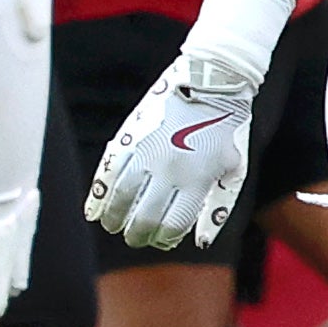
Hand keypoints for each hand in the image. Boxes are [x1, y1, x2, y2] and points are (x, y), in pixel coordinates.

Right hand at [86, 38, 265, 250]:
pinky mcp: (130, 137)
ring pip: (122, 197)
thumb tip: (200, 243)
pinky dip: (98, 194)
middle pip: (145, 217)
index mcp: (197, 181)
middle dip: (137, 234)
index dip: (164, 238)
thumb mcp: (233, 172)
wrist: (211, 84)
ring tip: (112, 226)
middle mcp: (170, 171)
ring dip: (114, 218)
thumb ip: (217, 209)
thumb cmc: (226, 131)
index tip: (159, 239)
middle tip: (133, 238)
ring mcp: (147, 153)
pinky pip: (108, 172)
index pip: (174, 224)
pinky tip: (94, 209)